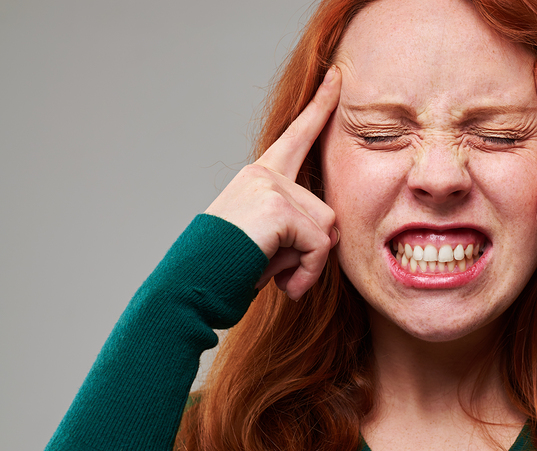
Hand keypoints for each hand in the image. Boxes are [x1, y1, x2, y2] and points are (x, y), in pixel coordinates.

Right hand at [205, 66, 341, 299]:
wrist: (195, 283)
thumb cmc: (231, 268)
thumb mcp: (269, 239)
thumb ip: (298, 225)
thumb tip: (331, 235)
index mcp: (261, 177)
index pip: (297, 135)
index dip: (320, 106)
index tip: (338, 75)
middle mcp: (265, 174)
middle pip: (326, 211)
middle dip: (313, 250)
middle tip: (280, 269)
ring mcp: (270, 187)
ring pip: (327, 228)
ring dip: (309, 264)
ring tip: (278, 276)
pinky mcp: (277, 207)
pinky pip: (319, 244)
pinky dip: (309, 273)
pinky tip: (285, 285)